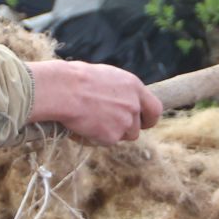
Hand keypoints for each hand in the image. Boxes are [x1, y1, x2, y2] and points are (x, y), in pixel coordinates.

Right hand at [25, 60, 162, 144]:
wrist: (63, 90)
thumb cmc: (75, 79)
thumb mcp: (104, 77)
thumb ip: (118, 91)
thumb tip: (115, 100)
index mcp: (133, 86)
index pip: (155, 108)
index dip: (148, 118)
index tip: (142, 123)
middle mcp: (134, 104)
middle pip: (137, 128)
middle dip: (125, 130)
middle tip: (110, 128)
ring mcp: (125, 122)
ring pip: (122, 136)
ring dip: (110, 134)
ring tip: (89, 122)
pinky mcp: (112, 136)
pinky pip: (105, 142)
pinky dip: (94, 138)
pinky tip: (81, 126)